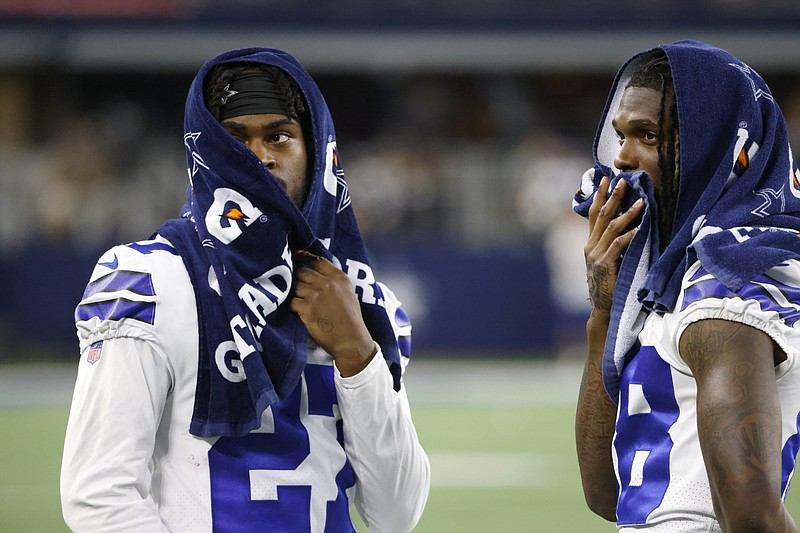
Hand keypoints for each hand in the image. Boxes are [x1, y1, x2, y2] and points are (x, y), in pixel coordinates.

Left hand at [290, 250, 375, 375]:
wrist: (351, 340)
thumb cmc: (351, 321)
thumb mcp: (348, 295)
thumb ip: (335, 283)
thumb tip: (317, 277)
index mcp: (340, 278)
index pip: (318, 261)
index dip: (305, 256)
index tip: (296, 254)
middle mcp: (327, 283)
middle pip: (302, 272)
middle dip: (296, 277)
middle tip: (291, 282)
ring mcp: (316, 295)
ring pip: (295, 286)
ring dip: (293, 293)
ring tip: (295, 300)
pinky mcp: (306, 308)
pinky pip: (291, 302)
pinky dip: (291, 306)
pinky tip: (295, 310)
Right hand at [584, 176, 642, 321]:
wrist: (603, 308)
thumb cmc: (610, 285)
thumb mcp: (608, 261)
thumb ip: (612, 245)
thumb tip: (629, 227)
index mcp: (590, 244)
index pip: (593, 215)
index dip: (599, 196)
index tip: (605, 179)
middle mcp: (590, 247)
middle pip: (602, 216)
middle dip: (612, 197)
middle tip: (623, 181)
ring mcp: (595, 255)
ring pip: (612, 228)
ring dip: (627, 213)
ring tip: (641, 201)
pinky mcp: (604, 264)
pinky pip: (619, 244)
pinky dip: (631, 234)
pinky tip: (642, 227)